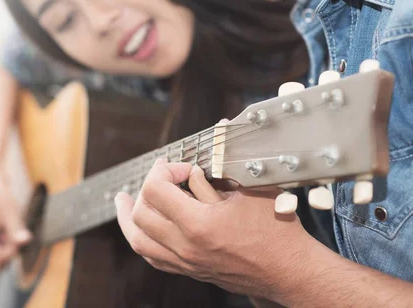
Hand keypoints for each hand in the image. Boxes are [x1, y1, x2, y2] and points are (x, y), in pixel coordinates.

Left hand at [115, 159, 316, 301]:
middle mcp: (185, 246)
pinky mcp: (190, 271)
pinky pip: (153, 257)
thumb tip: (209, 141)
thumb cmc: (276, 230)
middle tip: (160, 175)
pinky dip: (142, 238)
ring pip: (138, 241)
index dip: (164, 170)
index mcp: (198, 224)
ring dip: (128, 217)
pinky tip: (143, 227)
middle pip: (139, 214)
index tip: (183, 166)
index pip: (155, 190)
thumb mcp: (251, 190)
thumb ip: (221, 170)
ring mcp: (185, 262)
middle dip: (144, 187)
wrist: (289, 271)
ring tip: (123, 201)